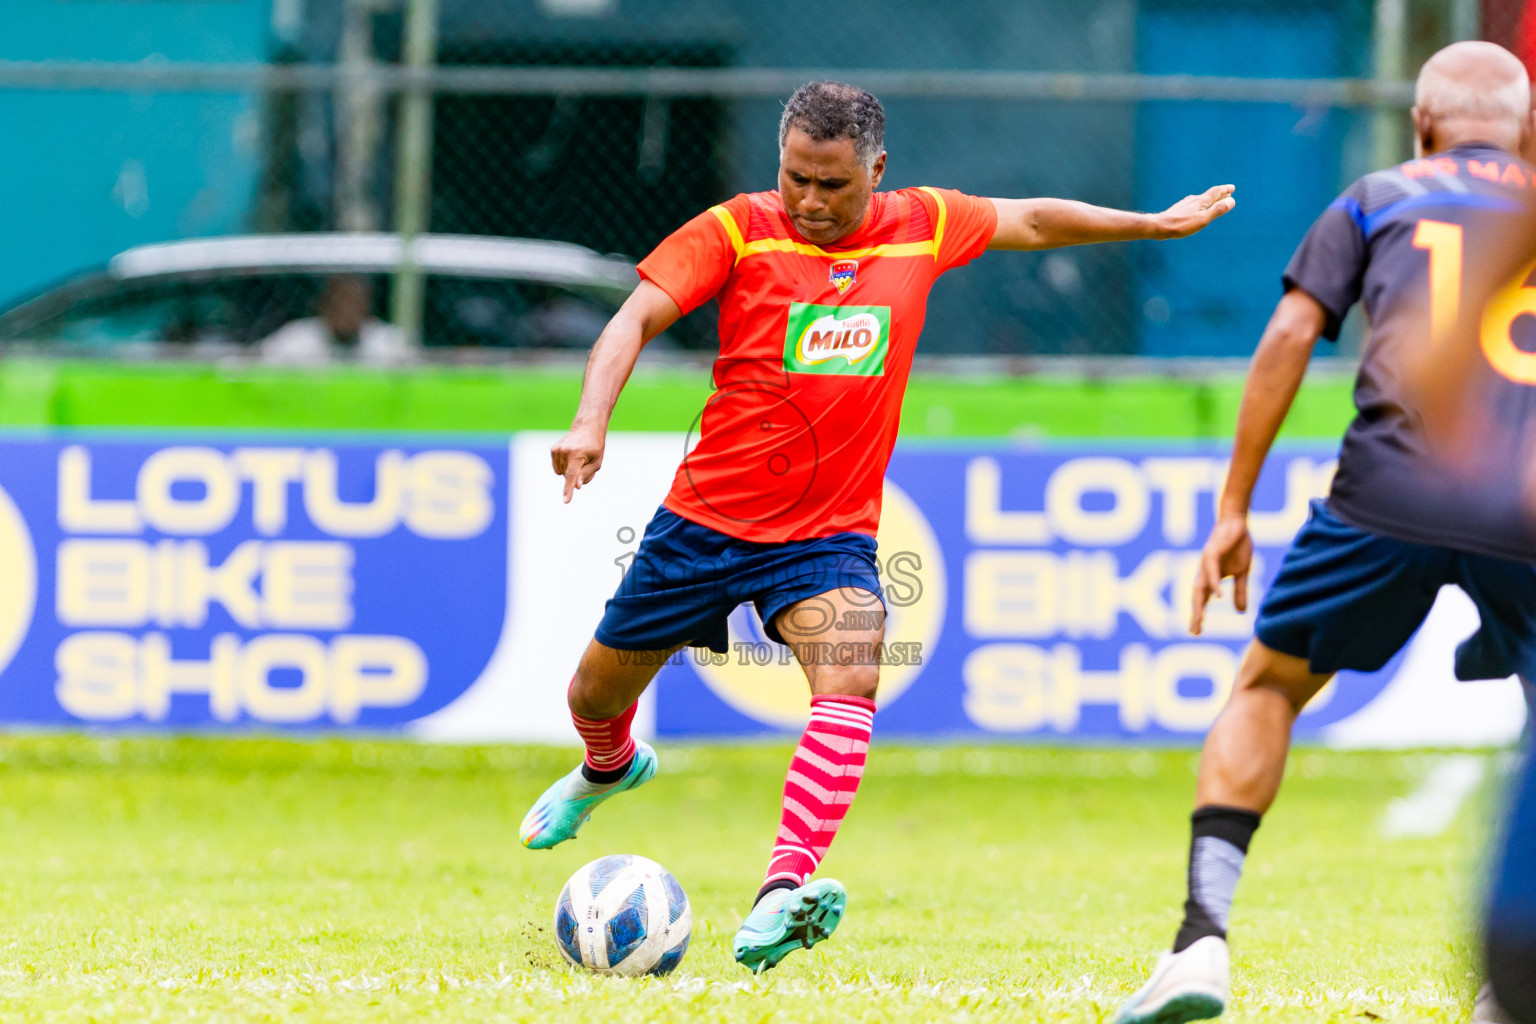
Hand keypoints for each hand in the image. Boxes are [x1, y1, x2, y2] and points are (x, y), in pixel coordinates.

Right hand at [551, 425, 605, 502]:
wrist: (587, 427)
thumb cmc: (595, 446)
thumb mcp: (597, 462)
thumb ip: (586, 474)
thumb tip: (577, 486)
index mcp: (577, 455)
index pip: (571, 476)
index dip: (568, 490)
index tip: (565, 501)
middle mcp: (565, 452)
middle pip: (568, 476)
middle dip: (577, 476)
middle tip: (585, 463)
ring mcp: (557, 450)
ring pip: (562, 473)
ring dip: (570, 471)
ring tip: (578, 459)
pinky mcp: (553, 450)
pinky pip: (557, 468)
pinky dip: (564, 466)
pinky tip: (571, 457)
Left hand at [1155, 184, 1235, 238]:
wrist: (1159, 226)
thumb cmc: (1182, 224)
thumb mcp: (1203, 219)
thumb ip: (1217, 210)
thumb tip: (1231, 201)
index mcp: (1201, 201)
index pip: (1216, 192)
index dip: (1225, 190)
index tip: (1232, 188)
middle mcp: (1193, 199)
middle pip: (1209, 195)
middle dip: (1220, 194)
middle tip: (1228, 193)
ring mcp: (1185, 204)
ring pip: (1201, 200)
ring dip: (1210, 200)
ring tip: (1214, 201)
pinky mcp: (1179, 210)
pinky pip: (1194, 204)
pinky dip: (1201, 205)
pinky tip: (1196, 209)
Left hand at [1190, 513, 1252, 635]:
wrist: (1237, 523)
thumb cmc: (1237, 546)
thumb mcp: (1242, 573)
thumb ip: (1240, 592)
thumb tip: (1241, 612)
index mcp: (1210, 578)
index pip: (1203, 600)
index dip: (1199, 615)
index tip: (1197, 632)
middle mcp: (1204, 572)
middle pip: (1197, 597)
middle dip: (1196, 615)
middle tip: (1195, 632)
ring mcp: (1206, 563)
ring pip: (1201, 587)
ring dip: (1199, 604)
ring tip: (1200, 620)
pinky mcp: (1212, 553)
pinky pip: (1211, 572)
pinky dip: (1214, 584)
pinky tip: (1218, 596)